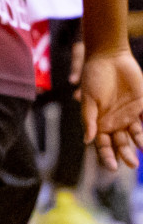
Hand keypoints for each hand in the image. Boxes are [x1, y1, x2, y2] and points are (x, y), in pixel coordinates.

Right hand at [79, 48, 142, 171]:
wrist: (109, 57)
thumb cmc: (94, 77)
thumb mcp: (88, 99)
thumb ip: (89, 119)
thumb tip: (87, 141)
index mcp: (99, 123)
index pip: (103, 144)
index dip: (107, 156)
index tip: (112, 167)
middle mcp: (115, 122)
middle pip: (121, 143)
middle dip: (126, 154)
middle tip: (133, 164)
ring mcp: (130, 115)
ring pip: (136, 135)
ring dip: (140, 144)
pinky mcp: (142, 107)